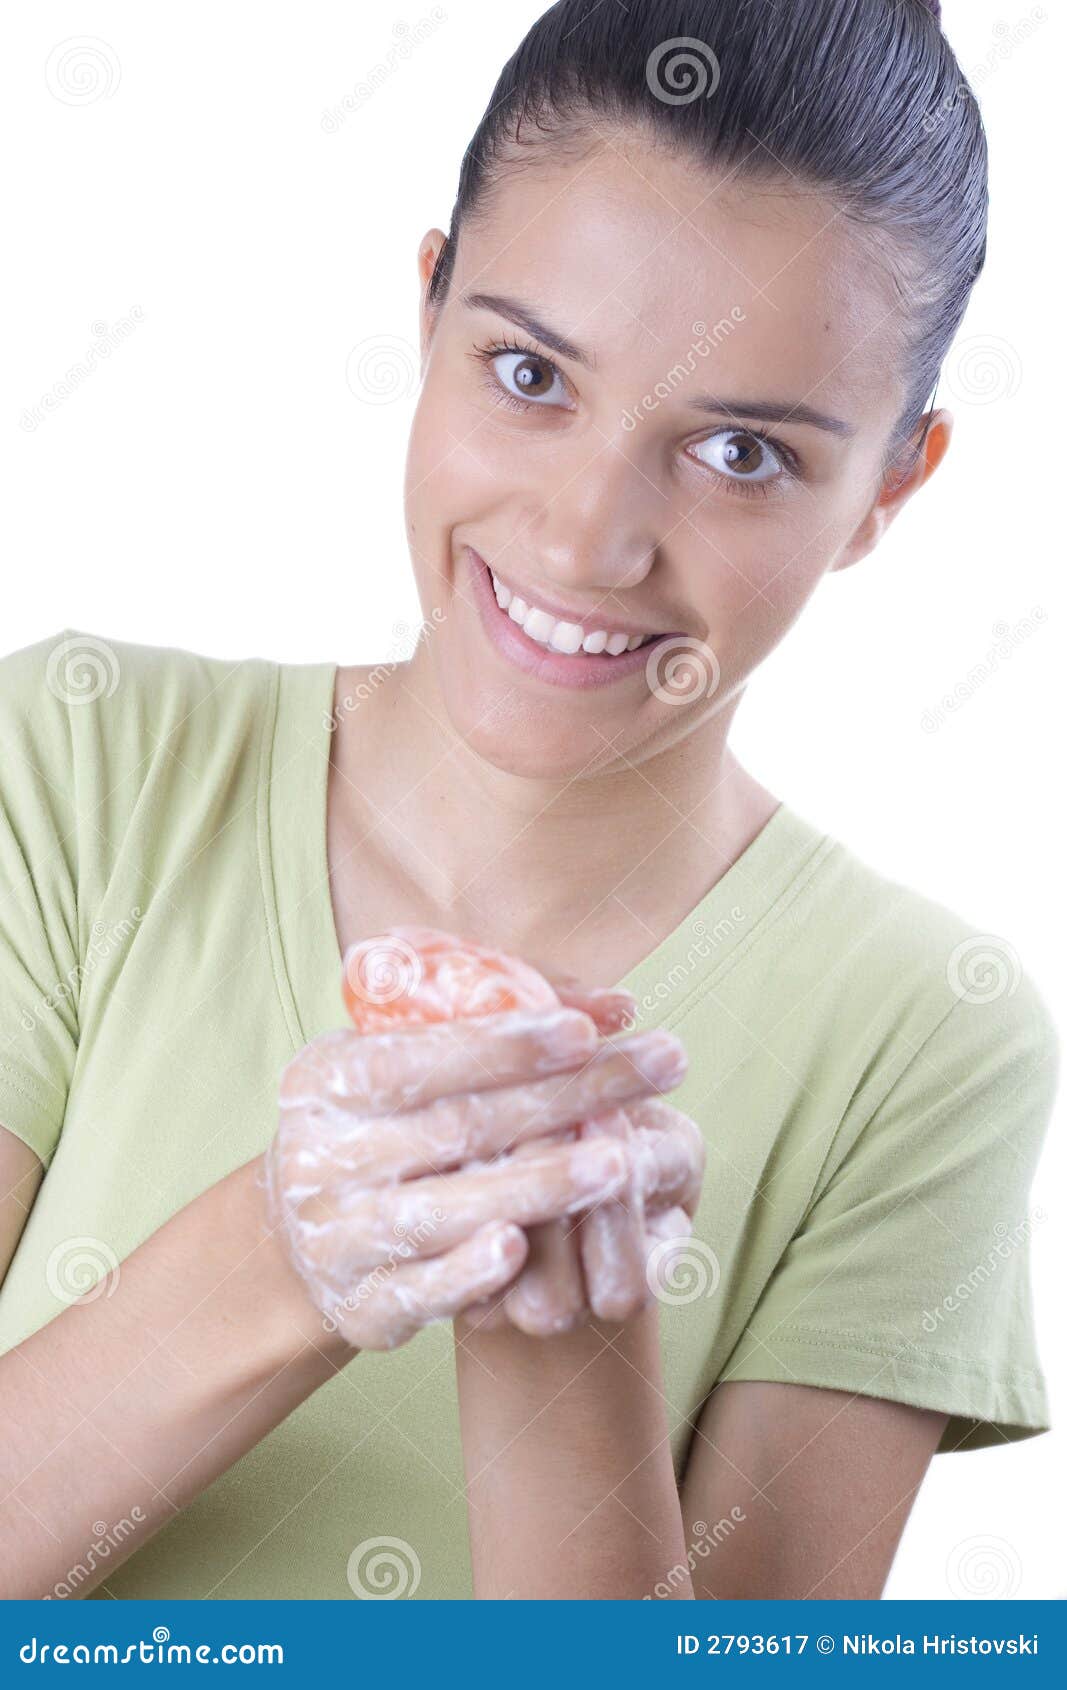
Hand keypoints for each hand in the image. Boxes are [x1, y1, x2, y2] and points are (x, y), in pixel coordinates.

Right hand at [265, 1006, 685, 1349]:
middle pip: (455, 1128)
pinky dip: (470, 1273)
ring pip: (446, 1211)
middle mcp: (318, 1158)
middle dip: (564, 1100)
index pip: (418, 1057)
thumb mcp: (416, 1058)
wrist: (305, 1234)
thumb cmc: (389, 1119)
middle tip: (655, 1071)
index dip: (505, 1046)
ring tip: (621, 1164)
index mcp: (324, 1080)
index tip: (586, 1032)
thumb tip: (615, 1006)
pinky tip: (525, 1247)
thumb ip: (505, 1021)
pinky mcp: (359, 1308)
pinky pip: (422, 1292)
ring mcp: (334, 1238)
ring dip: (540, 1187)